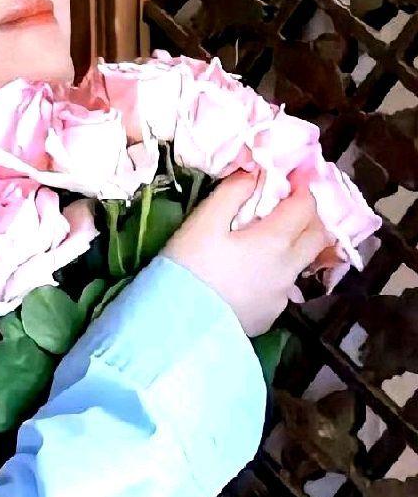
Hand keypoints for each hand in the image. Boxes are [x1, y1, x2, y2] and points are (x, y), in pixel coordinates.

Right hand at [163, 170, 333, 336]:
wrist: (179, 326)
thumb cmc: (188, 267)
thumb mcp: (203, 222)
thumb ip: (231, 193)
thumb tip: (253, 173)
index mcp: (274, 241)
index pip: (304, 206)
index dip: (305, 184)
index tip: (299, 170)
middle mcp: (288, 268)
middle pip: (317, 235)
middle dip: (310, 212)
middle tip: (294, 199)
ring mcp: (282, 296)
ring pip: (302, 262)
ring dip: (297, 242)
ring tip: (277, 234)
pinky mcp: (270, 315)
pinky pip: (283, 286)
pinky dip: (278, 270)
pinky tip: (256, 271)